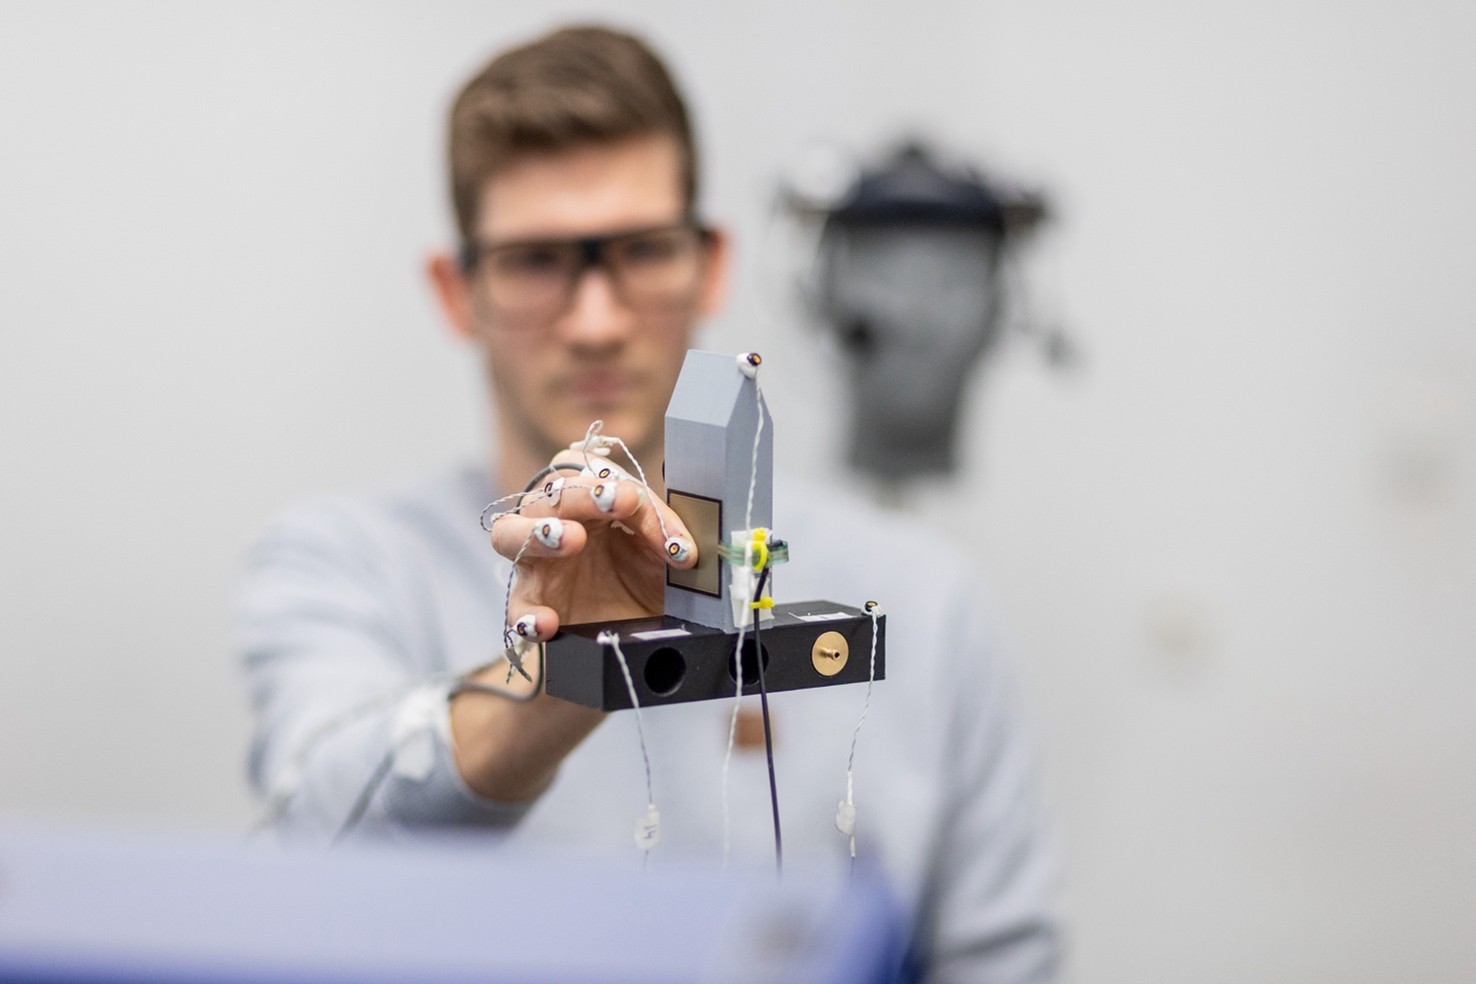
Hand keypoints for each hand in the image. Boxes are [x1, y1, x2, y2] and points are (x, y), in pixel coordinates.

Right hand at [487, 450, 697, 643]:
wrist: (647, 626)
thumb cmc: (649, 577)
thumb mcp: (666, 553)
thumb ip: (670, 538)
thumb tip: (683, 549)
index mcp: (590, 501)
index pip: (587, 472)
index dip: (606, 480)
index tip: (632, 500)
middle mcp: (557, 522)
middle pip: (548, 494)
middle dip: (579, 495)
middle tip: (610, 502)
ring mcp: (538, 562)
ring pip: (509, 534)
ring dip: (538, 532)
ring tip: (569, 539)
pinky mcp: (533, 604)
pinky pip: (517, 607)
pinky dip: (528, 614)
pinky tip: (547, 622)